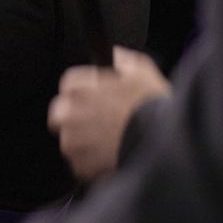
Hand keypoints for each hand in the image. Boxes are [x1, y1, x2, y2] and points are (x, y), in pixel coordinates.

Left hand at [47, 47, 170, 181]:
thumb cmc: (153, 108)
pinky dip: (92, 164)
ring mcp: (73, 140)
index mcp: (80, 87)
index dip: (84, 91)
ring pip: (68, 140)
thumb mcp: (143, 73)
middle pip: (60, 113)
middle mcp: (71, 113)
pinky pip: (80, 164)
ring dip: (82, 142)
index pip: (68, 85)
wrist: (162, 145)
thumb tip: (118, 57)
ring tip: (107, 143)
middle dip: (74, 117)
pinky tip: (110, 158)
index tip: (96, 98)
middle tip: (98, 123)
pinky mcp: (82, 165)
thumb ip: (125, 62)